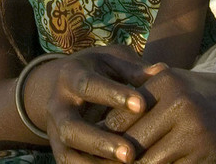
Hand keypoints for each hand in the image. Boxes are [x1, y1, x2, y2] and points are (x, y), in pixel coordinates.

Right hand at [36, 46, 154, 163]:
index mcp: (69, 76)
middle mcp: (57, 106)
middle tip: (130, 153)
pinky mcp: (61, 151)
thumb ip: (133, 69)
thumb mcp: (113, 61)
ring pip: (68, 155)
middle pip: (70, 128)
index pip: (87, 85)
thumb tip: (161, 71)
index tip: (142, 105)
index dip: (112, 95)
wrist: (66, 84)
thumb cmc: (99, 70)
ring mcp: (55, 132)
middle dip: (99, 142)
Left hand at [104, 63, 215, 163]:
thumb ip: (145, 99)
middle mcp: (174, 103)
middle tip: (101, 163)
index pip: (118, 116)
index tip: (95, 150)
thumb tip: (106, 126)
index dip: (104, 138)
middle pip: (128, 141)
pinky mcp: (203, 153)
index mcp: (162, 82)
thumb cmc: (210, 95)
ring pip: (146, 161)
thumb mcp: (177, 85)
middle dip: (115, 158)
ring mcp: (190, 130)